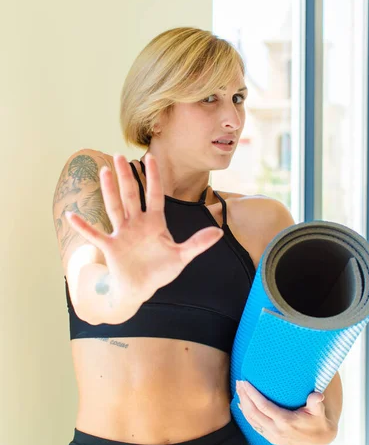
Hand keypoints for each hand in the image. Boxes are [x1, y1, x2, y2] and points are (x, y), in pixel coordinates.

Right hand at [65, 153, 222, 306]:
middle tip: (119, 155)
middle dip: (127, 177)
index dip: (153, 177)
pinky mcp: (111, 247)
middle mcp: (137, 223)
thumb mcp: (182, 256)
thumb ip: (198, 244)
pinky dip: (84, 227)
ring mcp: (122, 233)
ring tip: (104, 171)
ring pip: (115, 207)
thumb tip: (219, 232)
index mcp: (155, 222)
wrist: (142, 289)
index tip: (150, 158)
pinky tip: (72, 215)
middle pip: (131, 195)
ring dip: (109, 190)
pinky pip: (96, 235)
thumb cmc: (160, 270)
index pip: (155, 195)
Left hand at [236, 380, 336, 444]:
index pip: (263, 407)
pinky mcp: (271, 438)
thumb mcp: (319, 411)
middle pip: (253, 413)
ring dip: (243, 405)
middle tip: (238, 382)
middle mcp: (276, 431)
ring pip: (251, 420)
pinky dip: (246, 415)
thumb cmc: (318, 421)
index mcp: (286, 422)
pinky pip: (254, 426)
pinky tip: (242, 405)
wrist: (319, 441)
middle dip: (244, 396)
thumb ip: (316, 402)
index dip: (252, 394)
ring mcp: (272, 436)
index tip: (245, 382)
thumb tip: (317, 395)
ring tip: (238, 390)